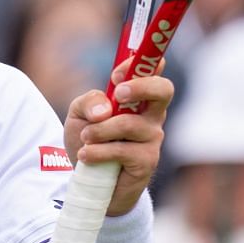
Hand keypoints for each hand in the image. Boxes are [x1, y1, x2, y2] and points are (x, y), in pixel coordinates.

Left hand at [63, 57, 172, 216]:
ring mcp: (152, 137)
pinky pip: (121, 150)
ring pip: (128, 124)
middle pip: (164, 89)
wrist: (88, 179)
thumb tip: (105, 109)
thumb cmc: (89, 139)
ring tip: (85, 139)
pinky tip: (87, 156)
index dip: (141, 64)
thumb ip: (89, 101)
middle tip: (118, 94)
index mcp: (138, 97)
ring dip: (98, 131)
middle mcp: (151, 114)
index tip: (116, 76)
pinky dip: (97, 152)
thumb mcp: (79, 114)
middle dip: (141, 86)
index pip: (153, 70)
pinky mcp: (147, 161)